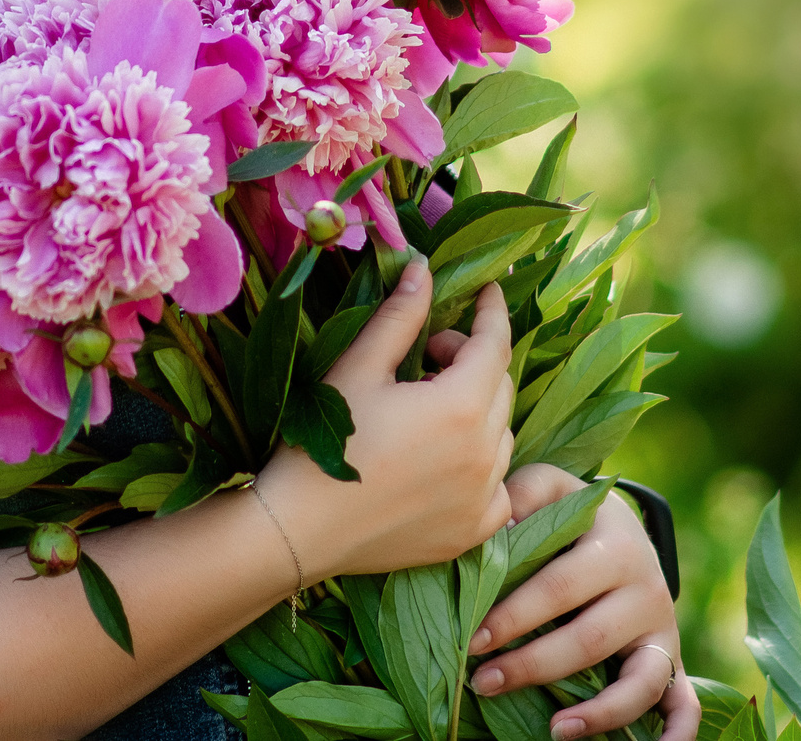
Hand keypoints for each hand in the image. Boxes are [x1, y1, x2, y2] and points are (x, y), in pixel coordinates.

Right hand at [258, 258, 513, 577]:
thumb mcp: (360, 368)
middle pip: (500, 387)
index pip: (495, 343)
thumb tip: (423, 268)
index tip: (485, 291)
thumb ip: (401, 317)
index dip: (491, 311)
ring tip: (429, 409)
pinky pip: (499, 487)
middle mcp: (485, 452)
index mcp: (460, 405)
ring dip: (478, 411)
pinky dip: (483, 466)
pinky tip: (448, 461)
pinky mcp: (473, 532)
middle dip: (471, 360)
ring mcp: (483, 497)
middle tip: (427, 356)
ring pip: (501, 435)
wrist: (299, 530)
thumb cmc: (323, 443)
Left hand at [462, 464, 694, 740]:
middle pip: (592, 638)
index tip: (473, 641)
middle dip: (534, 666)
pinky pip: (685, 704)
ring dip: (599, 713)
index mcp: (615, 543)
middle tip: (483, 682)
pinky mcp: (673, 659)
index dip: (515, 616)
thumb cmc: (571, 513)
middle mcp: (647, 587)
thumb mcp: (550, 487)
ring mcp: (663, 629)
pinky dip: (677, 733)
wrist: (623, 527)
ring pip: (641, 681)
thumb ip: (522, 495)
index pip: (560, 586)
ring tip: (554, 730)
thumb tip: (492, 529)